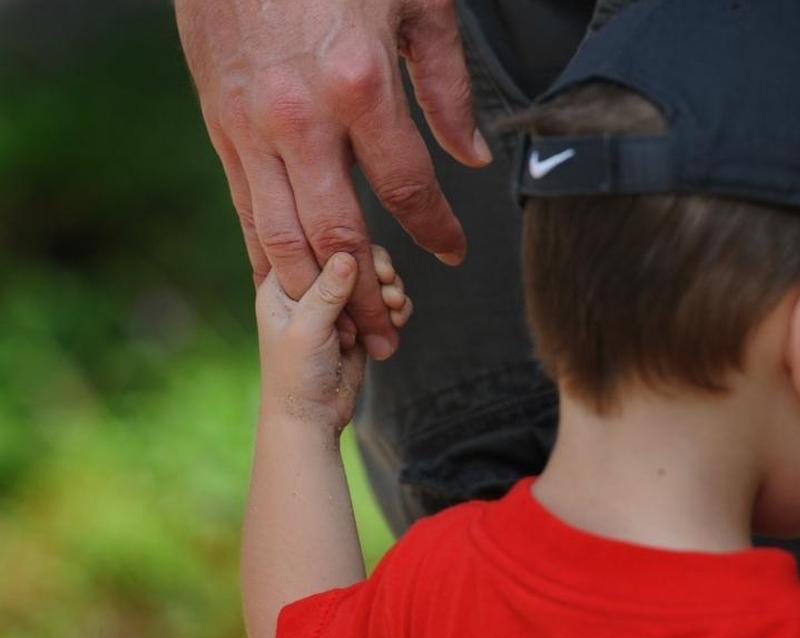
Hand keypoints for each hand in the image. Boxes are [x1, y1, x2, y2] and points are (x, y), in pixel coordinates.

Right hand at [175, 0, 488, 359]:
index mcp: (360, 85)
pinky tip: (285, 284)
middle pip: (339, 234)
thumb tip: (473, 156)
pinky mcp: (220, 125)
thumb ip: (447, 88)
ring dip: (314, 293)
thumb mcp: (417, 3)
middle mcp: (300, 118)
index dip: (436, 230)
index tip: (454, 253)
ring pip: (281, 235)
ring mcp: (251, 127)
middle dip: (366, 295)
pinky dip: (266, 255)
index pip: (407, 187)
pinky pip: (244, 207)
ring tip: (343, 331)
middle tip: (390, 335)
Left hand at [255, 245, 412, 432]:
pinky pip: (382, 303)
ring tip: (396, 307)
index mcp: (283, 285)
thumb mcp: (307, 328)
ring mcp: (335, 306)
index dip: (345, 248)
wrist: (311, 417)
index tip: (367, 263)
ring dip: (389, 289)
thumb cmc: (296, 376)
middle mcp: (309, 289)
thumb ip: (327, 291)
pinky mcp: (357, 323)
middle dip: (375, 270)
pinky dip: (394, 308)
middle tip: (388, 283)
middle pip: (350, 257)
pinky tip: (398, 319)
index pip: (315, 246)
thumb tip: (347, 254)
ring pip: (371, 279)